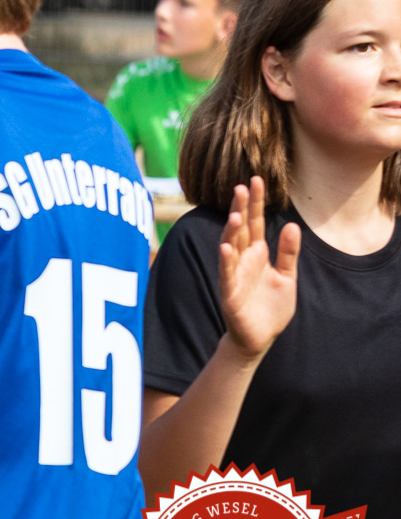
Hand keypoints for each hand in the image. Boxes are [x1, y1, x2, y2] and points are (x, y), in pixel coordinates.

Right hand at [218, 177, 299, 359]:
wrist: (261, 338)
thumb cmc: (271, 306)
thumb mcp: (287, 276)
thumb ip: (288, 252)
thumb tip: (291, 224)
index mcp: (257, 253)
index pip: (255, 222)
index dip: (255, 202)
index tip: (256, 180)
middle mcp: (243, 259)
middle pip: (241, 229)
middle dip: (241, 209)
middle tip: (242, 186)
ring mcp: (234, 274)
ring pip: (231, 248)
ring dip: (231, 232)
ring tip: (235, 215)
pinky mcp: (230, 293)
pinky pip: (227, 274)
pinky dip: (226, 260)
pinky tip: (226, 247)